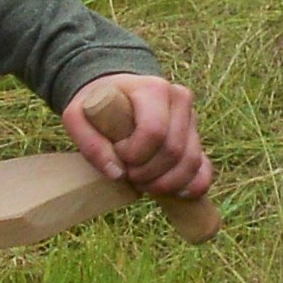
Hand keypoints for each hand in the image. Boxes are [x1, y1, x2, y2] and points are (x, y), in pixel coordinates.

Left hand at [64, 71, 213, 201]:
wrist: (116, 96)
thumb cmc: (96, 107)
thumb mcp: (78, 117)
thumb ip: (90, 144)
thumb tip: (117, 174)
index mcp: (153, 89)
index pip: (154, 131)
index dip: (135, 154)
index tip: (118, 154)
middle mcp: (180, 100)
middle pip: (174, 150)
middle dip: (148, 173)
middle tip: (128, 175)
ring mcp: (192, 120)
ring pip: (191, 162)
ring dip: (166, 184)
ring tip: (142, 183)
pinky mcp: (197, 140)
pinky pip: (204, 170)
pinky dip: (192, 187)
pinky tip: (175, 193)